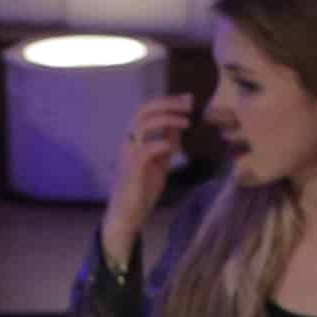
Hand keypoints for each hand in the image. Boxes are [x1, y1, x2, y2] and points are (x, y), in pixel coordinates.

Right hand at [100, 87, 198, 263]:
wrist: (128, 216)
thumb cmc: (141, 190)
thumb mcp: (160, 163)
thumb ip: (167, 145)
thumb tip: (178, 127)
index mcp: (135, 140)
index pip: (147, 111)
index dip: (168, 102)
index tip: (188, 100)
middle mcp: (129, 143)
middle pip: (143, 111)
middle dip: (167, 104)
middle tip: (188, 105)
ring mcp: (128, 156)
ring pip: (142, 126)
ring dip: (166, 120)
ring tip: (186, 122)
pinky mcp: (131, 171)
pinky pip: (145, 150)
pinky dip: (161, 144)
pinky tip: (174, 148)